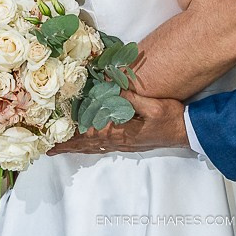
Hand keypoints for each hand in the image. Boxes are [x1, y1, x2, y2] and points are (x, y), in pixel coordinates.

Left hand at [49, 90, 186, 154]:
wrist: (187, 132)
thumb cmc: (171, 119)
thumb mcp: (154, 106)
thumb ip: (132, 97)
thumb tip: (112, 86)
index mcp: (123, 132)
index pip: (92, 135)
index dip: (73, 135)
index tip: (56, 137)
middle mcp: (120, 141)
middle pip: (89, 144)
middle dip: (68, 146)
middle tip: (49, 149)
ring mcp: (125, 143)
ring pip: (95, 147)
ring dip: (76, 148)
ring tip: (60, 149)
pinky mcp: (129, 142)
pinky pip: (104, 146)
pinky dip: (90, 147)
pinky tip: (85, 145)